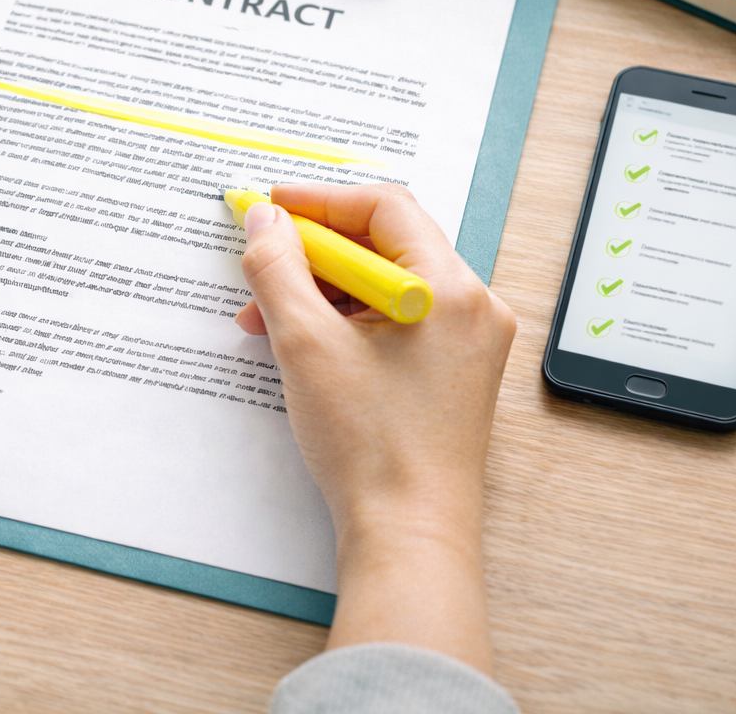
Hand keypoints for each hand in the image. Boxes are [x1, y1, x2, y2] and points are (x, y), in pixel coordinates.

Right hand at [236, 183, 514, 673]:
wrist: (408, 536)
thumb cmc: (372, 449)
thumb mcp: (306, 345)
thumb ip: (278, 269)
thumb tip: (264, 220)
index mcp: (451, 289)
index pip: (385, 207)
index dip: (320, 200)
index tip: (271, 207)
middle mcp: (473, 307)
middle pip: (386, 243)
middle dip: (314, 253)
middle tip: (261, 262)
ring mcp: (470, 343)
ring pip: (387, 285)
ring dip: (324, 292)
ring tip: (268, 318)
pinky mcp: (455, 373)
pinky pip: (399, 321)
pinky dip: (349, 322)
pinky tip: (303, 344)